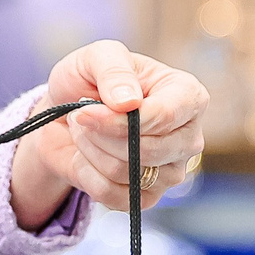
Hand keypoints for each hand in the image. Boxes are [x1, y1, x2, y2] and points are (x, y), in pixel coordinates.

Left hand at [9, 41, 208, 230]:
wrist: (66, 117)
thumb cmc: (88, 81)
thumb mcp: (96, 57)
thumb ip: (113, 69)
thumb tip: (129, 102)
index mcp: (188, 95)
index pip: (166, 116)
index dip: (123, 119)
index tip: (86, 110)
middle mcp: (188, 137)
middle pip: (150, 149)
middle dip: (103, 134)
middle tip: (80, 115)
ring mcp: (172, 171)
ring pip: (128, 173)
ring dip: (91, 150)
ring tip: (84, 130)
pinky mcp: (148, 197)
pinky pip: (114, 196)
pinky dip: (88, 175)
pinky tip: (86, 156)